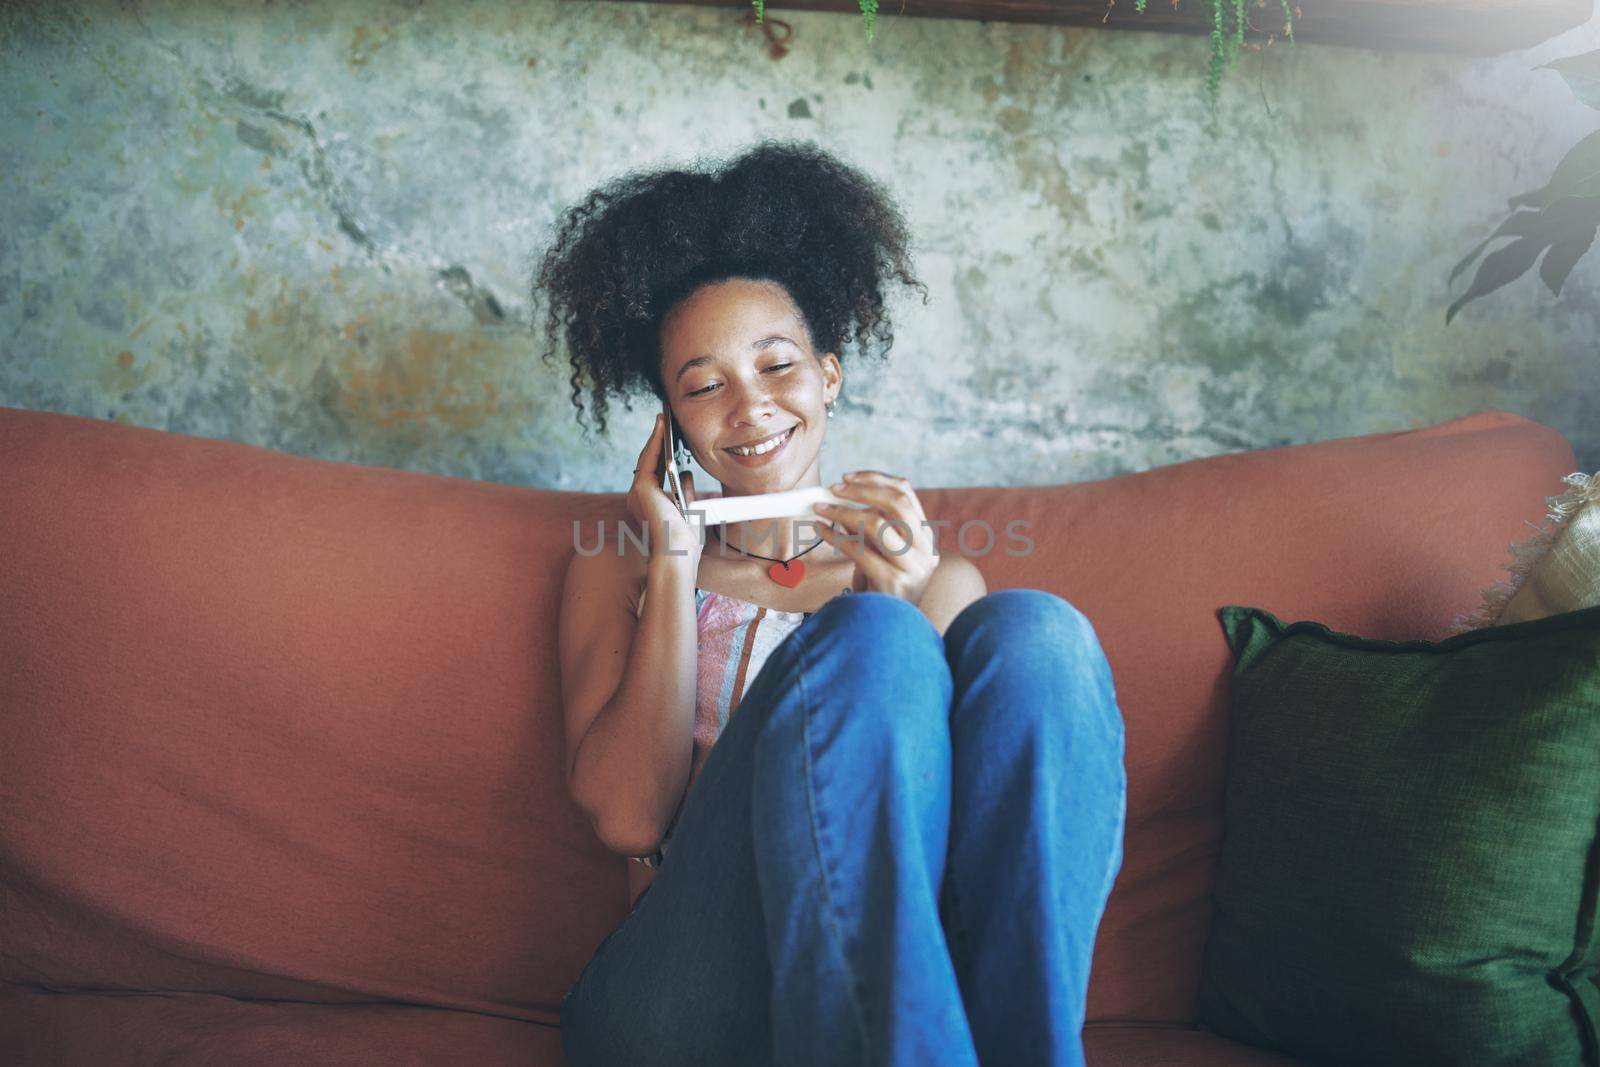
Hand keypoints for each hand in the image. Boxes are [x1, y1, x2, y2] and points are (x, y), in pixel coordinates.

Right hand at [627, 413, 701, 562]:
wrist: (678, 553)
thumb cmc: (685, 541)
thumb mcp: (689, 510)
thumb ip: (685, 492)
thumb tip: (685, 472)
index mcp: (649, 505)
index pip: (656, 474)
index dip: (662, 454)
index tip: (669, 438)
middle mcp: (639, 498)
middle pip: (650, 462)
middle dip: (658, 441)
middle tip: (664, 420)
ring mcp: (637, 493)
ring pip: (648, 458)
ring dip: (656, 437)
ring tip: (664, 417)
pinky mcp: (641, 488)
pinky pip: (649, 458)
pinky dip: (656, 441)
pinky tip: (663, 427)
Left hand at [811, 470, 937, 603]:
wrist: (886, 630)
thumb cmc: (878, 588)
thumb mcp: (879, 552)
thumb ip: (871, 527)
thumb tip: (841, 498)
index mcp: (925, 537)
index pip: (906, 493)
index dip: (875, 479)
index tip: (847, 477)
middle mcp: (926, 550)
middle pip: (897, 502)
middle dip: (861, 490)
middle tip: (832, 489)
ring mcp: (913, 567)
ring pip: (877, 523)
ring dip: (843, 512)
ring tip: (820, 510)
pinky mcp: (894, 583)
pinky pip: (860, 550)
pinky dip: (836, 536)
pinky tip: (821, 531)